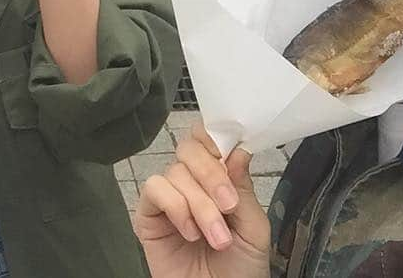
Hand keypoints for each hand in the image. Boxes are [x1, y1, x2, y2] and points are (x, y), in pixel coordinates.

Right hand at [134, 124, 270, 277]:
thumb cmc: (241, 270)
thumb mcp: (254, 228)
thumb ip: (244, 188)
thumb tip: (237, 148)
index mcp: (218, 177)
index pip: (208, 138)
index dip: (215, 137)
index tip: (229, 154)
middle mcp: (190, 182)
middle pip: (189, 148)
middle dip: (212, 175)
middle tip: (229, 205)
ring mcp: (168, 197)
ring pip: (175, 172)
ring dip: (200, 205)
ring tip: (216, 238)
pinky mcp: (147, 215)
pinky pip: (154, 189)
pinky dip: (176, 207)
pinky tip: (190, 232)